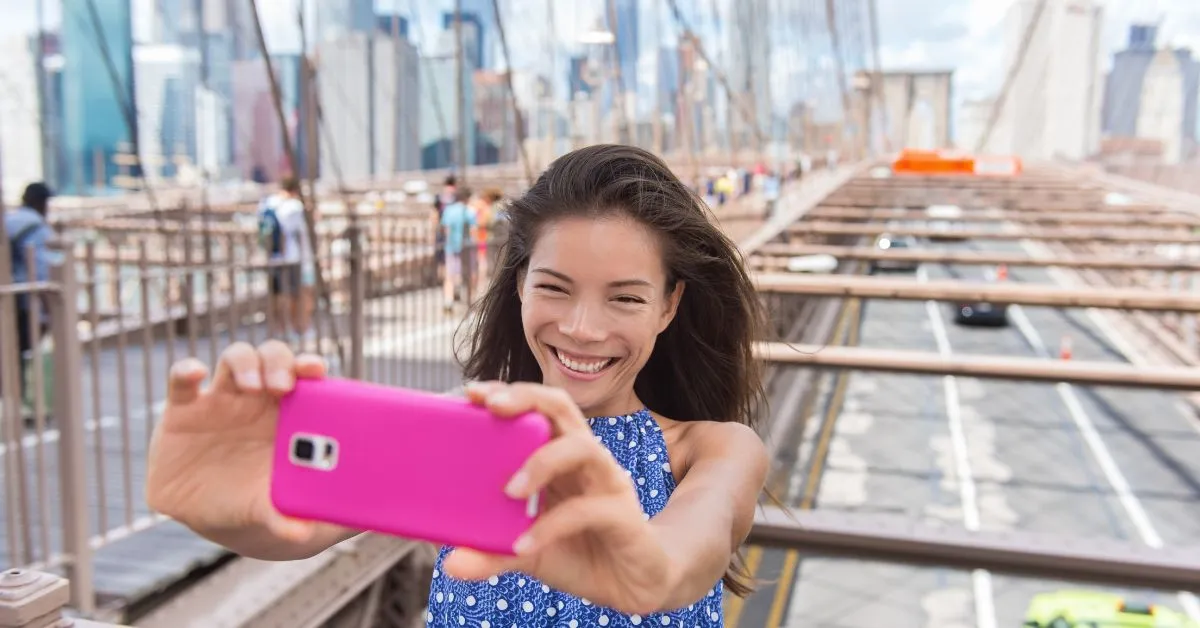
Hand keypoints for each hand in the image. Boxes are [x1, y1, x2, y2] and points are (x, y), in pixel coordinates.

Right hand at [146, 341, 343, 555]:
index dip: (310, 366)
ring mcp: (220, 400)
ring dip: (245, 363)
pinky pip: (181, 382)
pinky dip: (185, 371)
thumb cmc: (265, 503)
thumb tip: (300, 534)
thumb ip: (289, 519)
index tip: (316, 371)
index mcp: (292, 412)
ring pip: (234, 359)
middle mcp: (258, 398)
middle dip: (279, 362)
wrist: (220, 517)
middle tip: (284, 385)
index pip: (305, 376)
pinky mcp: (182, 411)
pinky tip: (194, 373)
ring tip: (252, 384)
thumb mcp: (277, 514)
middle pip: (272, 358)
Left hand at [442, 382, 672, 614]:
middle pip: (561, 407)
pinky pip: (588, 510)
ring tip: (509, 490)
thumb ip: (491, 552)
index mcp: (558, 455)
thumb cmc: (576, 551)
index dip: (506, 394)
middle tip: (492, 406)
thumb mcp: (525, 552)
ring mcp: (608, 483)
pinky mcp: (623, 516)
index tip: (469, 394)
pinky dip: (552, 525)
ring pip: (583, 447)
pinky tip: (524, 543)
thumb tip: (451, 563)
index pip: (535, 408)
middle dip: (526, 398)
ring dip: (543, 461)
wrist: (630, 585)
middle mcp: (585, 459)